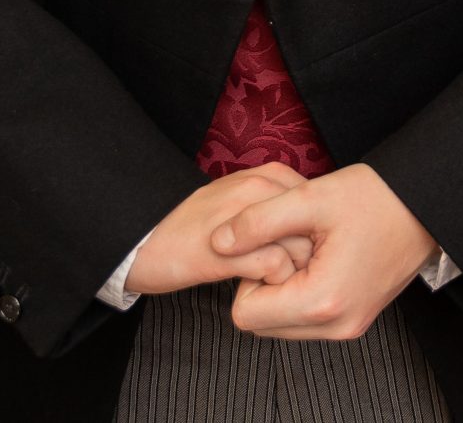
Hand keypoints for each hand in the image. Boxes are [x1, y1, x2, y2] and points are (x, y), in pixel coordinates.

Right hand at [124, 164, 315, 293]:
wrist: (142, 239)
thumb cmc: (194, 226)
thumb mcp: (240, 201)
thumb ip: (277, 206)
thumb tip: (316, 230)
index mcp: (266, 175)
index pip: (320, 208)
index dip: (314, 237)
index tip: (298, 256)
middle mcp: (259, 188)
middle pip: (316, 228)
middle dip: (308, 256)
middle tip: (287, 275)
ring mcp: (244, 217)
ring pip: (300, 248)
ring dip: (292, 273)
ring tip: (268, 282)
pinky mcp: (228, 250)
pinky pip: (276, 268)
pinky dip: (272, 285)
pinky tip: (252, 287)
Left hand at [215, 163, 439, 339]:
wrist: (426, 206)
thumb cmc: (375, 198)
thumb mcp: (310, 198)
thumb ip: (257, 222)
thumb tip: (216, 241)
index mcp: (322, 301)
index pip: (245, 313)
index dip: (248, 273)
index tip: (274, 241)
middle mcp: (336, 326)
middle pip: (261, 323)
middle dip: (264, 283)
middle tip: (292, 242)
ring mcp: (348, 327)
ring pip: (281, 323)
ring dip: (282, 288)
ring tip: (309, 247)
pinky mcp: (354, 320)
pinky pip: (305, 319)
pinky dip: (301, 292)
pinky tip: (321, 257)